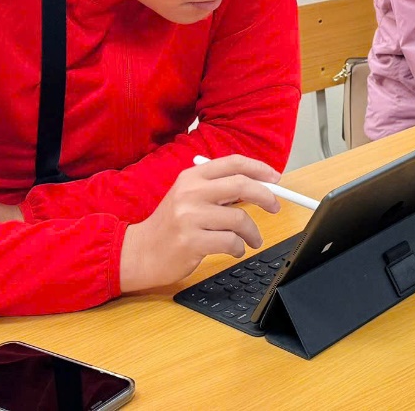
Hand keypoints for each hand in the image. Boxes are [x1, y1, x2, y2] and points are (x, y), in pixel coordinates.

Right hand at [119, 156, 283, 292]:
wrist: (139, 252)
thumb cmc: (170, 225)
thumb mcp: (188, 196)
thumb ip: (218, 188)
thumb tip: (259, 186)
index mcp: (191, 177)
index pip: (233, 163)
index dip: (259, 168)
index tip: (275, 179)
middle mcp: (190, 192)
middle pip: (242, 185)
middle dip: (266, 196)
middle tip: (275, 207)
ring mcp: (189, 217)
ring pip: (240, 218)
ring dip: (252, 233)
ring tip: (251, 240)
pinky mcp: (191, 241)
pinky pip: (231, 242)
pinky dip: (239, 248)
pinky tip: (234, 250)